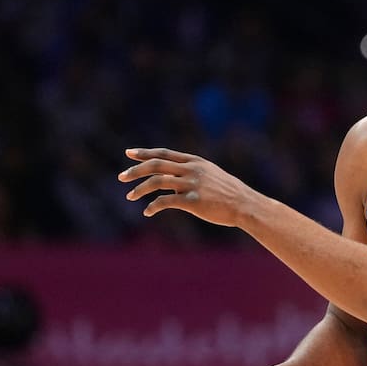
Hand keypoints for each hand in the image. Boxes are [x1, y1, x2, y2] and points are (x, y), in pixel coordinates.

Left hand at [119, 147, 254, 226]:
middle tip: (121, 177)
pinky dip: (153, 206)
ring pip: (157, 182)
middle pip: (156, 165)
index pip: (164, 154)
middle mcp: (192, 170)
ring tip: (129, 196)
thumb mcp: (211, 176)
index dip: (145, 153)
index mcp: (195, 162)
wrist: (245, 205)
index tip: (129, 153)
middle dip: (135, 170)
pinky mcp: (193, 201)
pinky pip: (166, 202)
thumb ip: (191, 174)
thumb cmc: (229, 193)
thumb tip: (171, 183)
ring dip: (140, 189)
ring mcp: (192, 184)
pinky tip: (147, 212)